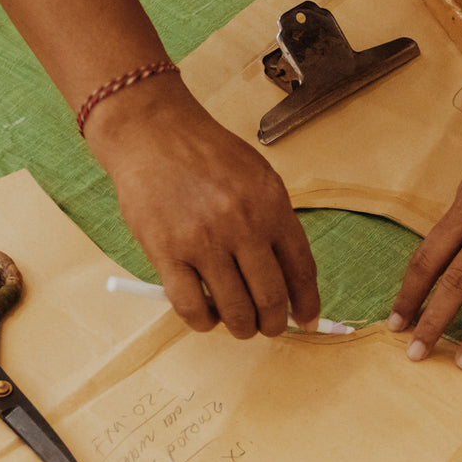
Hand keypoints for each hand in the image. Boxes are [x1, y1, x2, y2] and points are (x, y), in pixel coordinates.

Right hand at [85, 73, 319, 338]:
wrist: (153, 132)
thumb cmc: (207, 155)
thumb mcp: (258, 177)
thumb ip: (274, 223)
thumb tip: (289, 280)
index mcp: (272, 205)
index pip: (300, 270)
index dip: (307, 303)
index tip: (307, 320)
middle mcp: (242, 225)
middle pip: (270, 297)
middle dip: (274, 324)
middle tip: (269, 328)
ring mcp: (203, 241)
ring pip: (234, 310)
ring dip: (241, 328)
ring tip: (238, 325)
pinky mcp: (166, 252)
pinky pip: (191, 307)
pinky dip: (203, 322)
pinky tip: (205, 316)